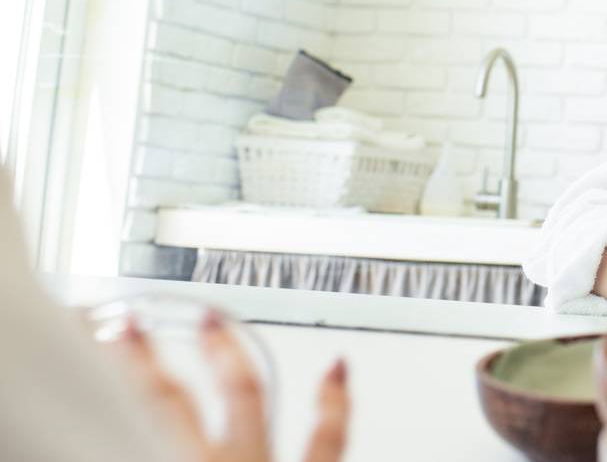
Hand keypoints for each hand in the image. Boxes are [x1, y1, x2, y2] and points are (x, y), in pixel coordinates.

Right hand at [108, 308, 348, 461]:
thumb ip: (141, 453)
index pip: (143, 414)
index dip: (122, 376)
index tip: (103, 348)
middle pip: (174, 405)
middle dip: (148, 365)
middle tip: (133, 331)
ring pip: (246, 400)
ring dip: (226, 359)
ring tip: (212, 324)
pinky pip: (328, 439)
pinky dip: (333, 401)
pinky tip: (336, 365)